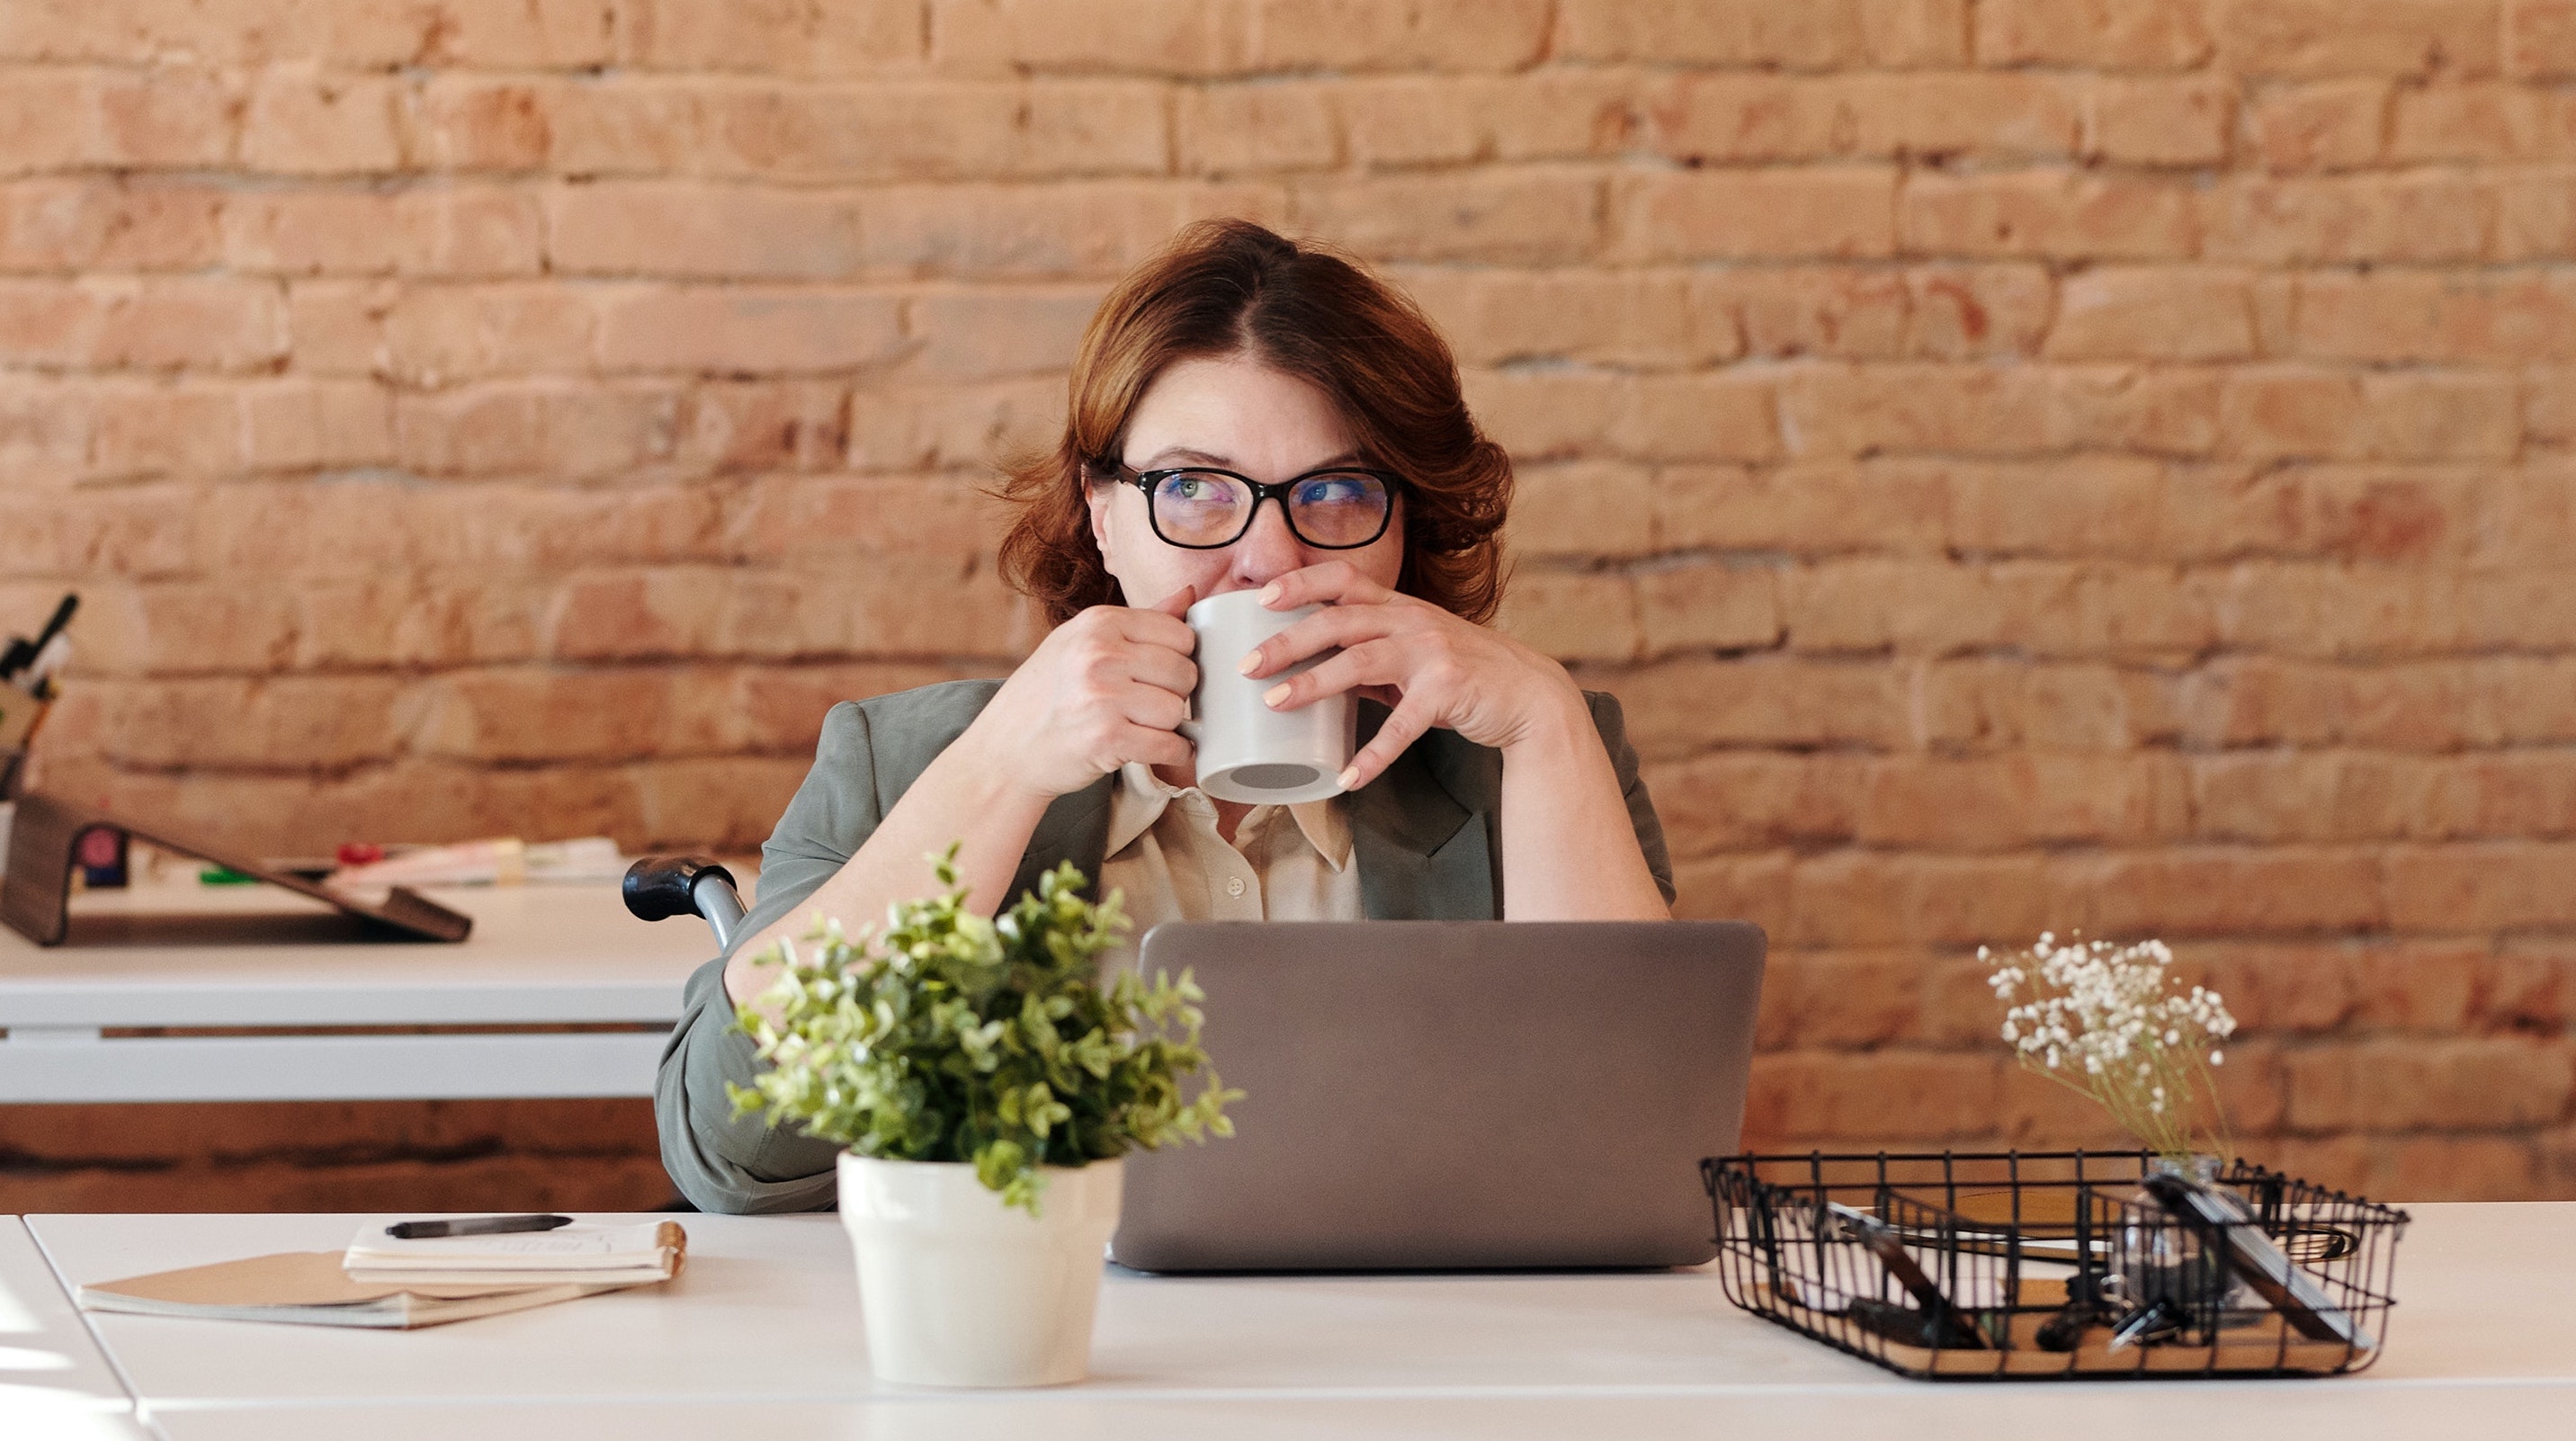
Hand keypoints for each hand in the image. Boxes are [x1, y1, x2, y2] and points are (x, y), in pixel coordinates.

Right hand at [960, 584, 1198, 799]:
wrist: (1005, 749)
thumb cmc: (1047, 694)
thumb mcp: (1083, 642)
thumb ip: (1141, 621)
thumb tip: (1190, 595)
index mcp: (1099, 623)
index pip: (1181, 634)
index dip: (1178, 658)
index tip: (1159, 675)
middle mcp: (1100, 654)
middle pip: (1184, 673)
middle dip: (1174, 694)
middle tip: (1147, 704)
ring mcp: (1103, 696)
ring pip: (1178, 711)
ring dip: (1168, 726)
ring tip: (1140, 726)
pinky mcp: (1107, 738)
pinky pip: (1170, 746)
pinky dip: (1170, 753)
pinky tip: (1150, 748)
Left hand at [1239, 562, 1586, 790]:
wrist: (1528, 694)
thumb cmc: (1463, 671)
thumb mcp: (1414, 649)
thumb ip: (1369, 651)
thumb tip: (1312, 666)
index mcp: (1399, 606)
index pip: (1344, 578)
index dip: (1301, 582)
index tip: (1260, 597)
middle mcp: (1412, 621)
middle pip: (1339, 620)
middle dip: (1287, 639)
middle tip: (1246, 664)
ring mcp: (1432, 654)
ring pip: (1361, 661)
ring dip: (1313, 682)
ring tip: (1275, 703)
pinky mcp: (1448, 692)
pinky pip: (1402, 726)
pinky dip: (1373, 754)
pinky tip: (1348, 776)